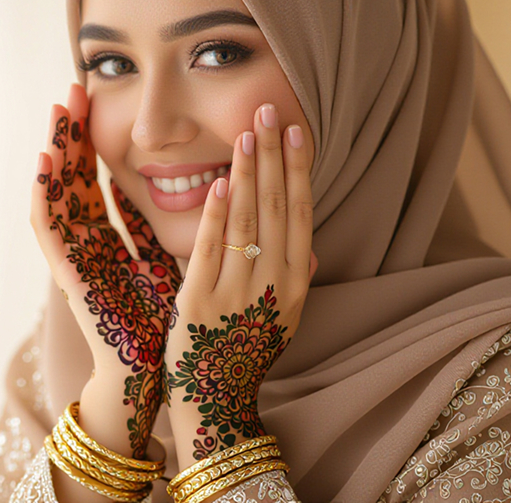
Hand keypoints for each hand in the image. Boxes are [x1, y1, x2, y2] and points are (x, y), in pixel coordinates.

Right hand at [31, 84, 182, 456]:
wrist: (149, 372)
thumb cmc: (161, 321)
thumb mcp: (168, 258)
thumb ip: (164, 225)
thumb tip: (192, 184)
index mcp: (107, 238)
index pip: (94, 178)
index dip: (92, 141)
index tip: (95, 100)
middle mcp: (84, 242)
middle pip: (71, 177)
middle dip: (70, 133)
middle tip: (71, 89)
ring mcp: (72, 257)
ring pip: (55, 193)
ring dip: (53, 151)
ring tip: (56, 113)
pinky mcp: (67, 273)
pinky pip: (49, 229)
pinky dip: (43, 194)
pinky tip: (45, 162)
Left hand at [164, 103, 317, 466]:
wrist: (217, 400)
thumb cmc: (248, 353)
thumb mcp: (284, 320)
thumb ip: (296, 280)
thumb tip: (310, 247)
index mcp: (296, 284)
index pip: (300, 212)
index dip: (298, 169)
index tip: (296, 130)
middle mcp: (273, 284)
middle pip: (274, 206)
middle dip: (272, 155)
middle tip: (269, 109)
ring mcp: (237, 291)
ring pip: (244, 219)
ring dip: (245, 171)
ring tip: (246, 132)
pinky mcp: (199, 299)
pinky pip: (209, 248)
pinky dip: (215, 213)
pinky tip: (218, 181)